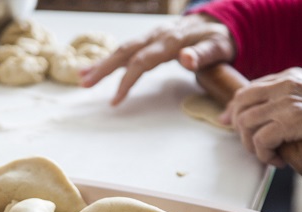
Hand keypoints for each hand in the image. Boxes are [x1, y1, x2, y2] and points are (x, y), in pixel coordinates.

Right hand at [79, 13, 234, 105]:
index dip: (127, 80)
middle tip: (84, 84)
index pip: (142, 62)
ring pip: (122, 50)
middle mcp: (156, 37)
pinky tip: (95, 69)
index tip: (115, 100)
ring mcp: (151, 37)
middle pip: (124, 52)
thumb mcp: (219, 47)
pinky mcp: (149, 41)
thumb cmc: (220, 39)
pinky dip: (109, 60)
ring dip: (101, 64)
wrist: (219, 22)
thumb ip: (203, 55)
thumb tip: (186, 59)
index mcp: (170, 41)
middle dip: (103, 69)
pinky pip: (126, 50)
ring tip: (81, 78)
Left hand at [221, 68, 301, 166]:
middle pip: (241, 103)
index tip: (229, 122)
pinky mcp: (291, 121)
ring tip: (267, 155)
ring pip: (246, 122)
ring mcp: (287, 101)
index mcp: (289, 77)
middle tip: (250, 145)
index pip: (249, 89)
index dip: (235, 108)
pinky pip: (260, 140)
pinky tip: (277, 160)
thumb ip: (289, 100)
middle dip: (238, 127)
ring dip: (251, 145)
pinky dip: (264, 155)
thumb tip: (266, 117)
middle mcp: (285, 85)